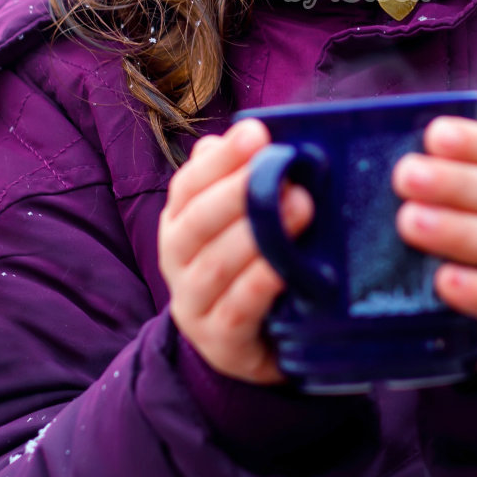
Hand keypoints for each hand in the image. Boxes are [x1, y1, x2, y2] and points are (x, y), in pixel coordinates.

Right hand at [157, 119, 311, 384]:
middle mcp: (176, 260)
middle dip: (238, 192)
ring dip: (256, 235)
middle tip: (284, 170)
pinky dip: (257, 286)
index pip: (188, 184)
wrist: (245, 344)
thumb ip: (240, 179)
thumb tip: (246, 133)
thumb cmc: (246, 265)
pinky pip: (235, 312)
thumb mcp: (239, 222)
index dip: (220, 159)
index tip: (256, 132)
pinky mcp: (219, 342)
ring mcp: (193, 304)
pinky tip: (283, 268)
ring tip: (300, 207)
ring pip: (215, 266)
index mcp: (179, 221)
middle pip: (197, 221)